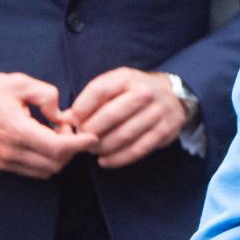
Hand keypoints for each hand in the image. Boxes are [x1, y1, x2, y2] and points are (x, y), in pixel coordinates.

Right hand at [0, 71, 97, 178]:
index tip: (92, 137)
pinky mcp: (0, 163)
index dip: (79, 144)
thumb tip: (61, 115)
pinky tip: (47, 141)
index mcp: (16, 130)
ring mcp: (4, 160)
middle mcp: (10, 151)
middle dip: (71, 149)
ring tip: (60, 134)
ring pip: (45, 171)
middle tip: (73, 129)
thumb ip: (47, 96)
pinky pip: (31, 171)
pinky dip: (46, 161)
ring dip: (59, 157)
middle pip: (54, 163)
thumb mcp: (20, 83)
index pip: (57, 148)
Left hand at [68, 67, 187, 168]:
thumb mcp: (117, 84)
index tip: (72, 121)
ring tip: (93, 151)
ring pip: (124, 134)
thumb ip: (93, 98)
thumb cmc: (135, 91)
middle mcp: (144, 92)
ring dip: (103, 147)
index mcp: (127, 78)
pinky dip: (118, 158)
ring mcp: (156, 112)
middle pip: (111, 114)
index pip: (99, 91)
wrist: (173, 95)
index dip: (81, 108)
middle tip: (82, 140)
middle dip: (91, 131)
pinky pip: (138, 149)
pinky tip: (106, 161)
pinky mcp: (164, 131)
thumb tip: (66, 118)